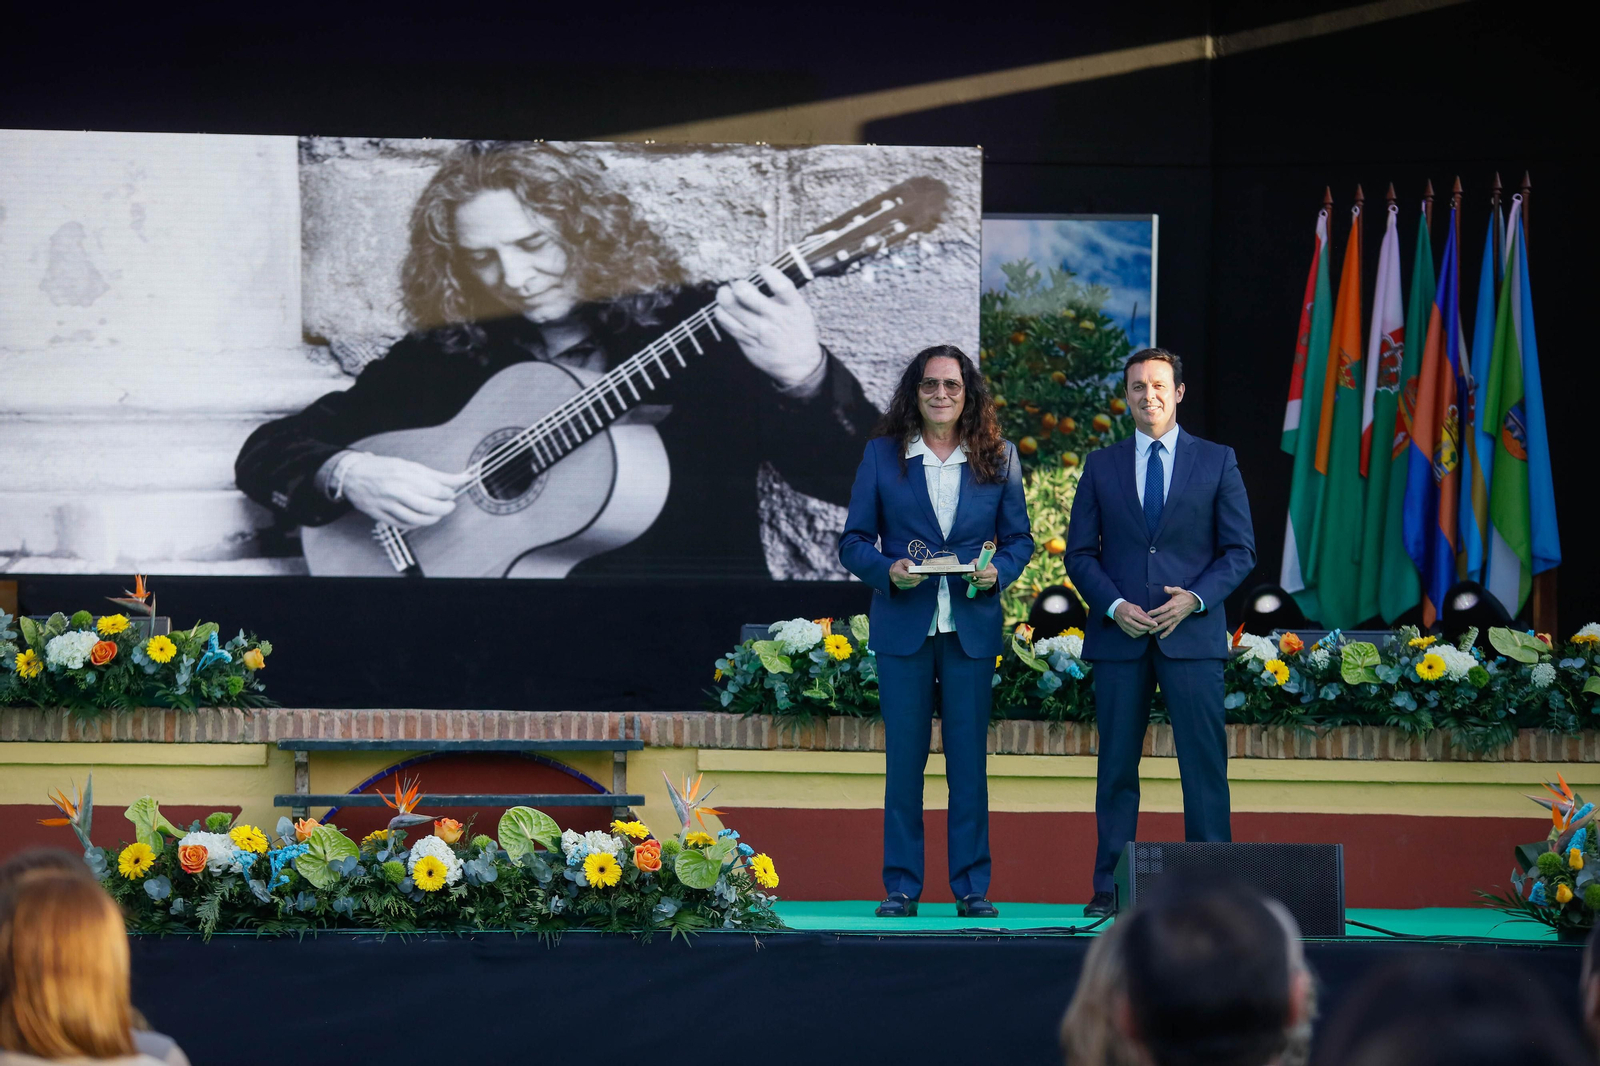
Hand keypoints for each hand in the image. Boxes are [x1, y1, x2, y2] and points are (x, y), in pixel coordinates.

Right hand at [341, 455, 470, 528]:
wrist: (351, 475)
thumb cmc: (382, 468)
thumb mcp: (409, 465)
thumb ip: (436, 475)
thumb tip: (462, 479)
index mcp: (405, 474)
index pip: (435, 489)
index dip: (448, 493)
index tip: (452, 493)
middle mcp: (396, 489)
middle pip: (428, 505)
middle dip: (445, 508)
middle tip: (449, 505)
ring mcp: (388, 504)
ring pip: (417, 519)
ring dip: (433, 519)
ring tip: (438, 513)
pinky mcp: (380, 515)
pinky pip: (404, 525)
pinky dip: (417, 524)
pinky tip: (421, 519)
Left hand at [714, 264, 823, 388]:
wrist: (799, 364)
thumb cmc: (798, 332)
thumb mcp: (800, 310)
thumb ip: (784, 294)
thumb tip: (762, 274)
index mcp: (793, 308)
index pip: (781, 286)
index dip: (768, 272)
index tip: (762, 268)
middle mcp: (775, 319)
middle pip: (747, 295)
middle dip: (738, 284)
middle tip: (738, 284)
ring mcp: (759, 331)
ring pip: (731, 308)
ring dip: (724, 295)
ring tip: (725, 292)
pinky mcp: (747, 342)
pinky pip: (727, 324)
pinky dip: (720, 312)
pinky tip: (723, 308)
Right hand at [889, 558, 925, 589]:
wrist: (891, 572)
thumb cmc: (898, 566)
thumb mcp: (902, 561)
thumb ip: (907, 562)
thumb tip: (913, 565)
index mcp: (896, 571)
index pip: (905, 576)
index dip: (913, 576)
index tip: (920, 575)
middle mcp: (896, 579)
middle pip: (909, 581)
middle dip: (919, 579)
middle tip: (926, 576)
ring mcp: (899, 584)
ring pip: (911, 584)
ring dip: (918, 581)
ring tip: (924, 577)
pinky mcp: (901, 587)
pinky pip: (910, 586)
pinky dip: (916, 583)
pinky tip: (919, 579)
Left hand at [963, 562, 998, 590]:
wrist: (990, 571)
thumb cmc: (985, 566)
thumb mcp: (981, 562)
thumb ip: (975, 562)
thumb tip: (970, 566)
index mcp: (993, 571)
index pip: (982, 574)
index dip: (975, 574)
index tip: (968, 573)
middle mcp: (993, 578)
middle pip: (980, 580)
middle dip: (972, 578)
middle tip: (967, 576)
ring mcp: (991, 584)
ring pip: (979, 584)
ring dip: (973, 582)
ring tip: (969, 578)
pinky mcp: (988, 587)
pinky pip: (979, 587)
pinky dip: (975, 585)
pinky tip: (973, 581)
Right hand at [1113, 600, 1157, 638]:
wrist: (1116, 609)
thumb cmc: (1127, 606)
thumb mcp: (1136, 607)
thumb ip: (1143, 614)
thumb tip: (1151, 619)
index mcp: (1131, 613)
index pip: (1142, 620)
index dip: (1150, 623)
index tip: (1155, 624)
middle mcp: (1127, 620)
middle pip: (1140, 627)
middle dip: (1148, 628)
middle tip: (1153, 627)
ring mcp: (1125, 626)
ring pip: (1137, 632)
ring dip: (1144, 632)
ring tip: (1147, 629)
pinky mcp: (1124, 629)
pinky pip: (1133, 635)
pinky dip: (1139, 634)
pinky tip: (1142, 631)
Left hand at [1149, 586, 1199, 638]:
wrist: (1194, 601)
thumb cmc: (1184, 595)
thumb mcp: (1178, 590)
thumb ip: (1171, 590)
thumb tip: (1165, 588)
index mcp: (1172, 605)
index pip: (1162, 609)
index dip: (1155, 612)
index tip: (1148, 614)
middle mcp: (1174, 612)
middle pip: (1162, 618)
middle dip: (1153, 622)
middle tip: (1145, 625)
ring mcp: (1176, 618)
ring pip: (1166, 625)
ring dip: (1158, 629)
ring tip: (1150, 632)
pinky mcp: (1178, 621)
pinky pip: (1172, 628)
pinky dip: (1166, 633)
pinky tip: (1161, 637)